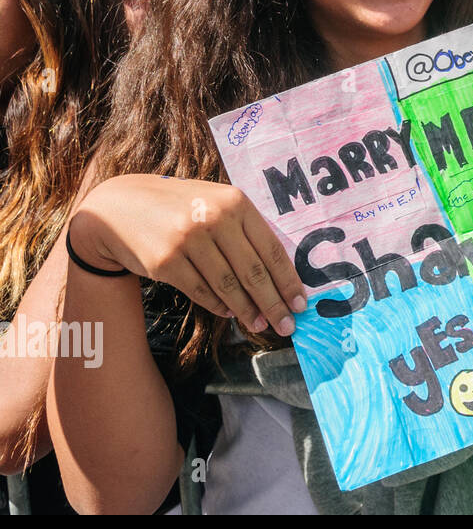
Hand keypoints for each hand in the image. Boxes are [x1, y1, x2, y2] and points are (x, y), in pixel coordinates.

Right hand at [69, 174, 307, 336]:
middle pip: (253, 272)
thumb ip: (245, 229)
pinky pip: (201, 291)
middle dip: (274, 304)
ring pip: (228, 286)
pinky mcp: (165, 262)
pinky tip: (230, 313)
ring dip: (247, 311)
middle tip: (287, 325)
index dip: (288, 281)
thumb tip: (279, 274)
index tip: (301, 303)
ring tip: (260, 325)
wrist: (116, 209)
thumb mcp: (215, 203)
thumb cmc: (178, 208)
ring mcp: (188, 240)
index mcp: (234, 202)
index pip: (272, 249)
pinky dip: (218, 305)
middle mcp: (213, 218)